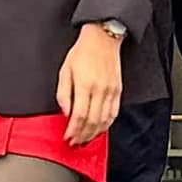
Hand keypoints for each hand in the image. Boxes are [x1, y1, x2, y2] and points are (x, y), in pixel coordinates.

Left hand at [57, 24, 124, 148]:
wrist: (103, 39)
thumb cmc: (82, 52)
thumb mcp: (65, 70)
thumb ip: (63, 93)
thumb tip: (65, 112)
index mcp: (85, 84)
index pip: (80, 115)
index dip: (73, 130)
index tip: (68, 137)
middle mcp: (100, 89)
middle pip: (92, 121)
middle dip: (83, 135)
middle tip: (75, 143)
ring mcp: (111, 91)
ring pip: (104, 120)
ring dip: (95, 134)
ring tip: (85, 140)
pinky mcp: (118, 91)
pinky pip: (114, 113)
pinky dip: (107, 125)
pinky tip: (99, 129)